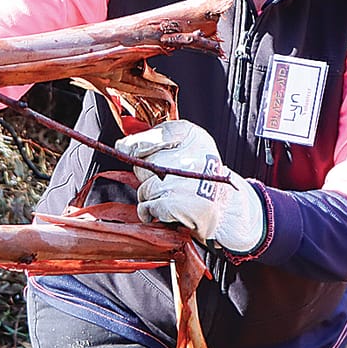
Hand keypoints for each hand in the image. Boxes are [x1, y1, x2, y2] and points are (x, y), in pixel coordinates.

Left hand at [114, 120, 267, 256]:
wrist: (223, 207)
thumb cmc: (199, 176)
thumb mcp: (186, 144)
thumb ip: (156, 138)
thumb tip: (122, 145)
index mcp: (192, 136)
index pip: (151, 136)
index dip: (138, 146)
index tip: (135, 152)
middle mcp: (190, 157)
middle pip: (142, 164)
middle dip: (147, 174)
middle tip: (167, 179)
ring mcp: (184, 183)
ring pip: (143, 188)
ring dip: (150, 195)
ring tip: (171, 194)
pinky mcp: (178, 205)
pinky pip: (146, 206)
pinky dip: (149, 211)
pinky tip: (164, 209)